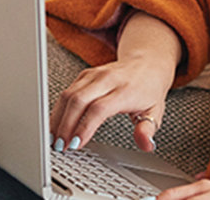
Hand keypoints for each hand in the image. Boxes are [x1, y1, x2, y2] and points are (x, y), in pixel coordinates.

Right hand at [49, 12, 181, 151]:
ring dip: (58, 118)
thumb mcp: (155, 111)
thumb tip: (145, 144)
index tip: (75, 144)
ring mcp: (94, 75)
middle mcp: (108, 80)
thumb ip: (148, 129)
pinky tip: (57, 124)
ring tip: (54, 138)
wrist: (147, 63)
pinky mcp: (85, 74)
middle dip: (65, 125)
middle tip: (60, 146)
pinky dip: (59, 110)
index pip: (99, 109)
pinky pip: (67, 91)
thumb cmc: (148, 89)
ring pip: (68, 95)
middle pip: (78, 100)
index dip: (84, 127)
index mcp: (125, 90)